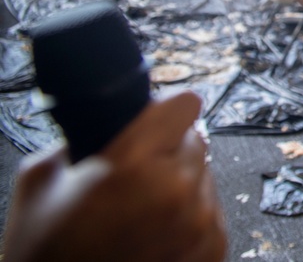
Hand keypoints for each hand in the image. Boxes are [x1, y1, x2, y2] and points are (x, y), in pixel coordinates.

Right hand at [2, 92, 225, 261]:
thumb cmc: (47, 255)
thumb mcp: (42, 180)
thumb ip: (82, 139)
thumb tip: (112, 123)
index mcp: (136, 163)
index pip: (184, 104)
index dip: (166, 111)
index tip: (157, 120)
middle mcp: (176, 190)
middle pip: (194, 139)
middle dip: (167, 151)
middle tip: (135, 176)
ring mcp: (199, 222)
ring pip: (203, 175)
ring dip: (180, 184)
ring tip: (141, 212)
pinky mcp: (213, 248)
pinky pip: (210, 210)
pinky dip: (189, 216)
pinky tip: (155, 232)